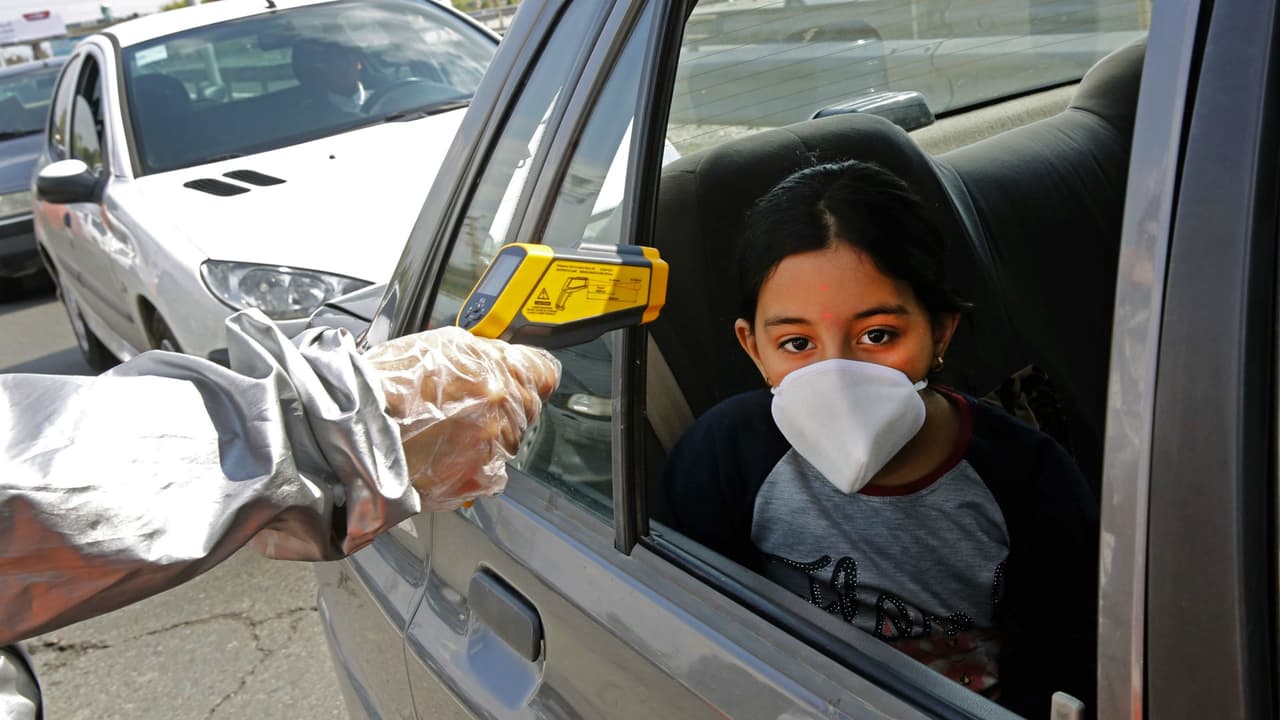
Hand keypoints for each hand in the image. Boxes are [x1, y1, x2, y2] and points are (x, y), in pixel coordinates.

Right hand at [366, 327, 560, 509]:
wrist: (350, 432)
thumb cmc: (381, 387)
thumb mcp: (437, 345)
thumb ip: (480, 354)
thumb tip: (500, 358)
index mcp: (495, 368)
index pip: (542, 372)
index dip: (529, 375)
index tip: (524, 380)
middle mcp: (500, 407)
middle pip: (525, 409)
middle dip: (501, 408)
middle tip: (462, 411)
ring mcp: (492, 446)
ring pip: (507, 442)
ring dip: (485, 440)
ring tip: (441, 435)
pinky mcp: (478, 479)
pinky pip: (489, 474)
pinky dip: (471, 469)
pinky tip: (441, 458)